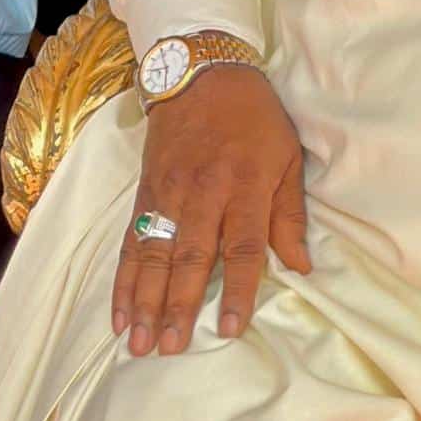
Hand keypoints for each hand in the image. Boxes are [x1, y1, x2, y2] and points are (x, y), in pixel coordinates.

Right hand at [113, 65, 308, 358]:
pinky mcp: (146, 192)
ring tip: (139, 343)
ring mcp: (169, 192)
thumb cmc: (255, 118)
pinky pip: (132, 241)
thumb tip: (301, 266)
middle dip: (178, 304)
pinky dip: (123, 280)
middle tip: (171, 348)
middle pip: (190, 255)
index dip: (237, 289)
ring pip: (154, 254)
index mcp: (245, 184)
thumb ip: (290, 214)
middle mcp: (204, 191)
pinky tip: (119, 312)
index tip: (229, 329)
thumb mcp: (287, 156)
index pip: (242, 245)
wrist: (201, 72)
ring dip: (145, 301)